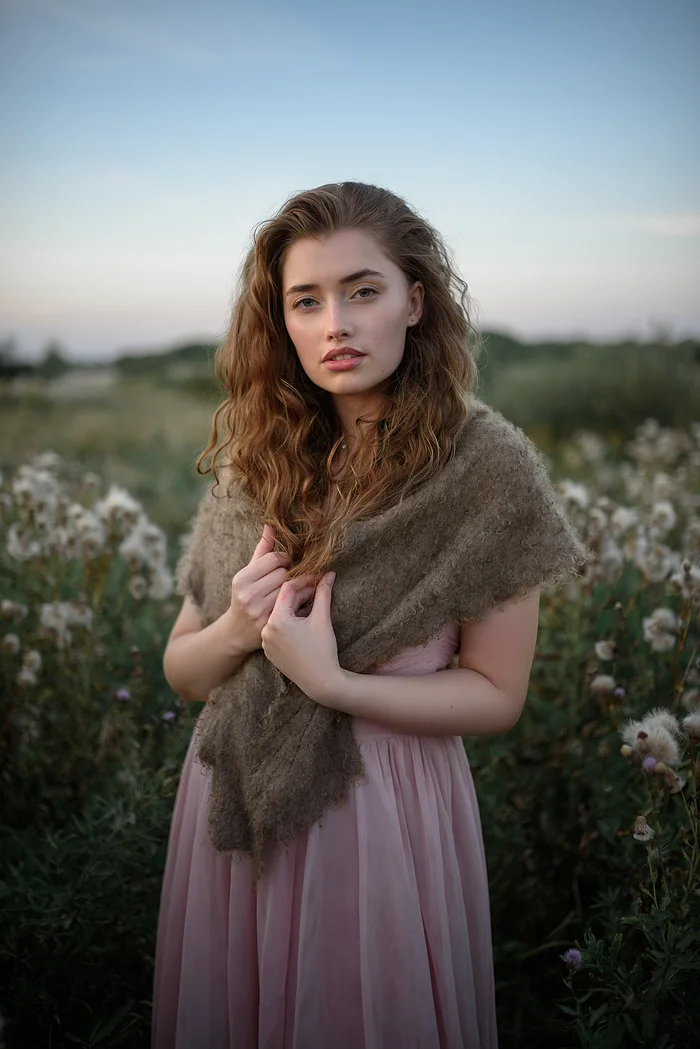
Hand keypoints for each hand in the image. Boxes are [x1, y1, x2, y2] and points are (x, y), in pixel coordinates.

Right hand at [226, 524, 291, 655]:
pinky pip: (294, 606)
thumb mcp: (248, 573)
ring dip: (301, 585)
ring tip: (305, 583)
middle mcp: (249, 595)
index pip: (274, 559)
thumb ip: (262, 550)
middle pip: (284, 574)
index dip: (286, 558)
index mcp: (242, 579)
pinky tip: (303, 597)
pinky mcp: (270, 625)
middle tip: (298, 572)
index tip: (288, 562)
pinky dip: (301, 600)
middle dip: (293, 572)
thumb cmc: (245, 595)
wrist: (237, 632)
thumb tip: (271, 525)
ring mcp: (259, 612)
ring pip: (291, 590)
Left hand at [260, 571, 341, 704]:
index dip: (303, 580)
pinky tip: (302, 620)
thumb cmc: (322, 650)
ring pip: (279, 615)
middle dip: (300, 594)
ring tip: (310, 602)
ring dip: (293, 607)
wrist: (320, 682)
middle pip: (282, 602)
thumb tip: (329, 574)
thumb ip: (323, 593)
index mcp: (278, 620)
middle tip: (316, 586)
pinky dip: (288, 622)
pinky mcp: (269, 651)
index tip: (316, 577)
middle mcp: (267, 630)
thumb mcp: (322, 619)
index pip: (287, 589)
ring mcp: (266, 642)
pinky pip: (277, 629)